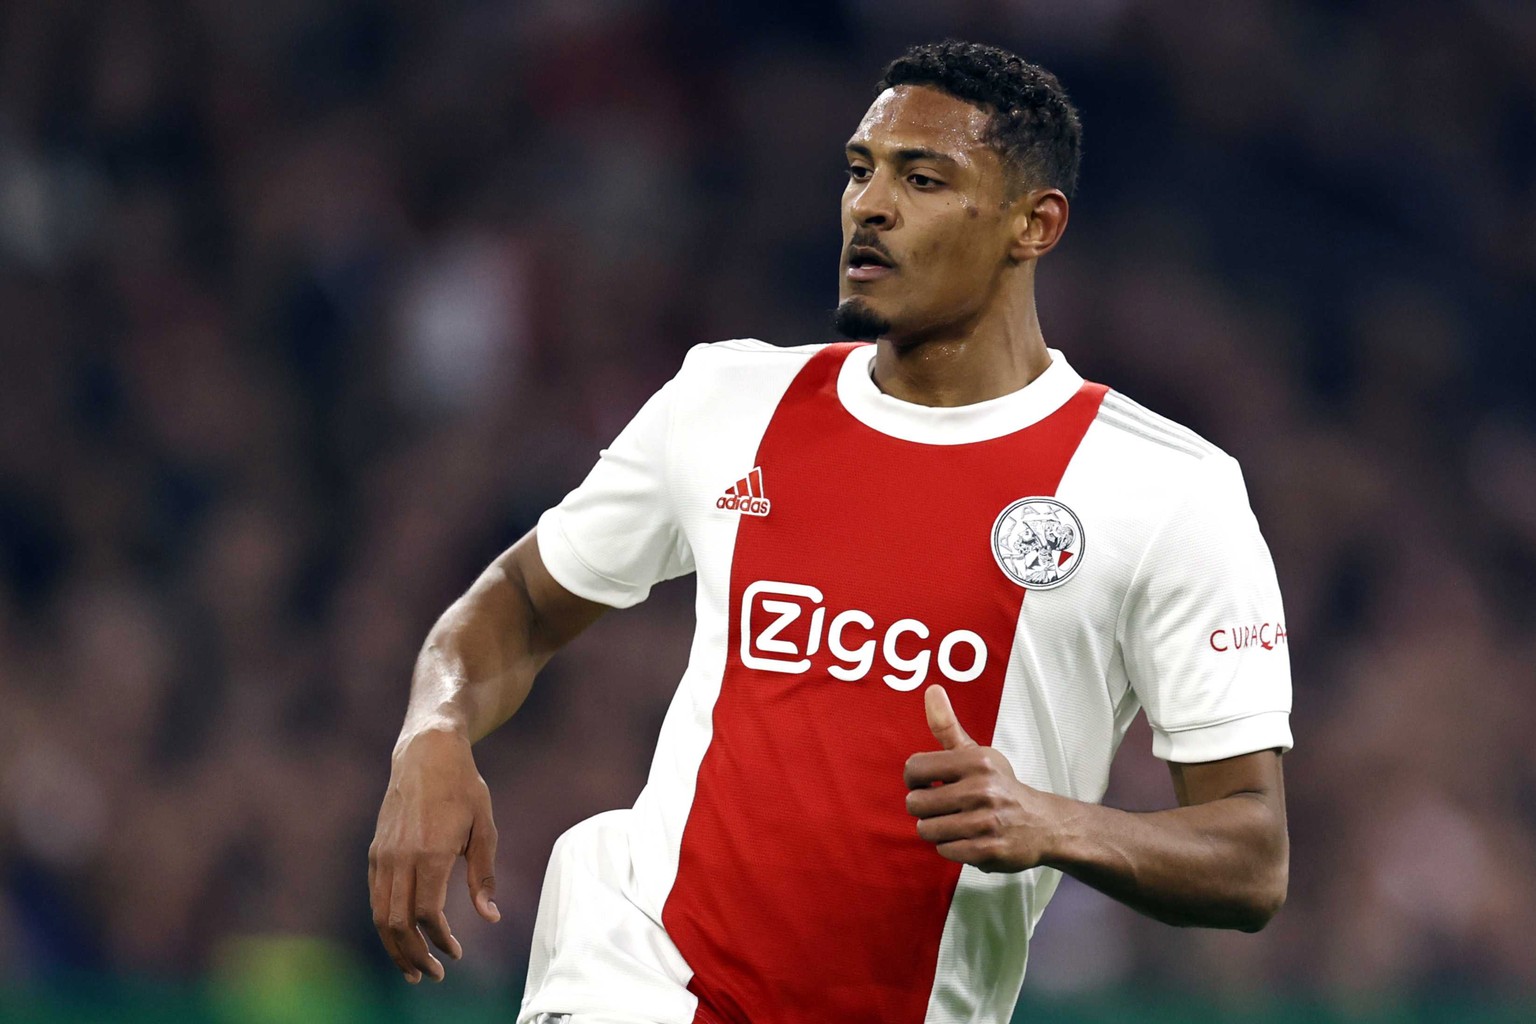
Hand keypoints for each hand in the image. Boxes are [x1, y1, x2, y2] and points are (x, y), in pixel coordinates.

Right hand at [369, 729, 500, 982]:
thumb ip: (484, 874)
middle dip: (413, 955)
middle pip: (398, 923)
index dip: (441, 940)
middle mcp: (400, 857)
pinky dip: (386, 923)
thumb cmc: (462, 786)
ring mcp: (383, 855)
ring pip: (380, 914)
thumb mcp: (484, 827)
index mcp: (431, 852)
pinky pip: (376, 897)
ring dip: (395, 946)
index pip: (428, 913)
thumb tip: (490, 917)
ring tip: (413, 968)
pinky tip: (402, 935)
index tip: (457, 952)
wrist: (426, 751)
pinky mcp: (375, 851)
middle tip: (433, 975)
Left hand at [903, 685, 1067, 872]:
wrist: (1042, 824)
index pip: (914, 768)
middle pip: (915, 803)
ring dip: (936, 829)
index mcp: (975, 762)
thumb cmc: (999, 785)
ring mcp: (985, 822)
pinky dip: (951, 846)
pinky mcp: (988, 850)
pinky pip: (944, 850)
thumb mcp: (976, 754)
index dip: (914, 778)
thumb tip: (931, 690)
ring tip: (956, 822)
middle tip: (943, 806)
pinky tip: (968, 837)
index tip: (927, 782)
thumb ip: (947, 726)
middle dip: (924, 807)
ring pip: (926, 829)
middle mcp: (981, 790)